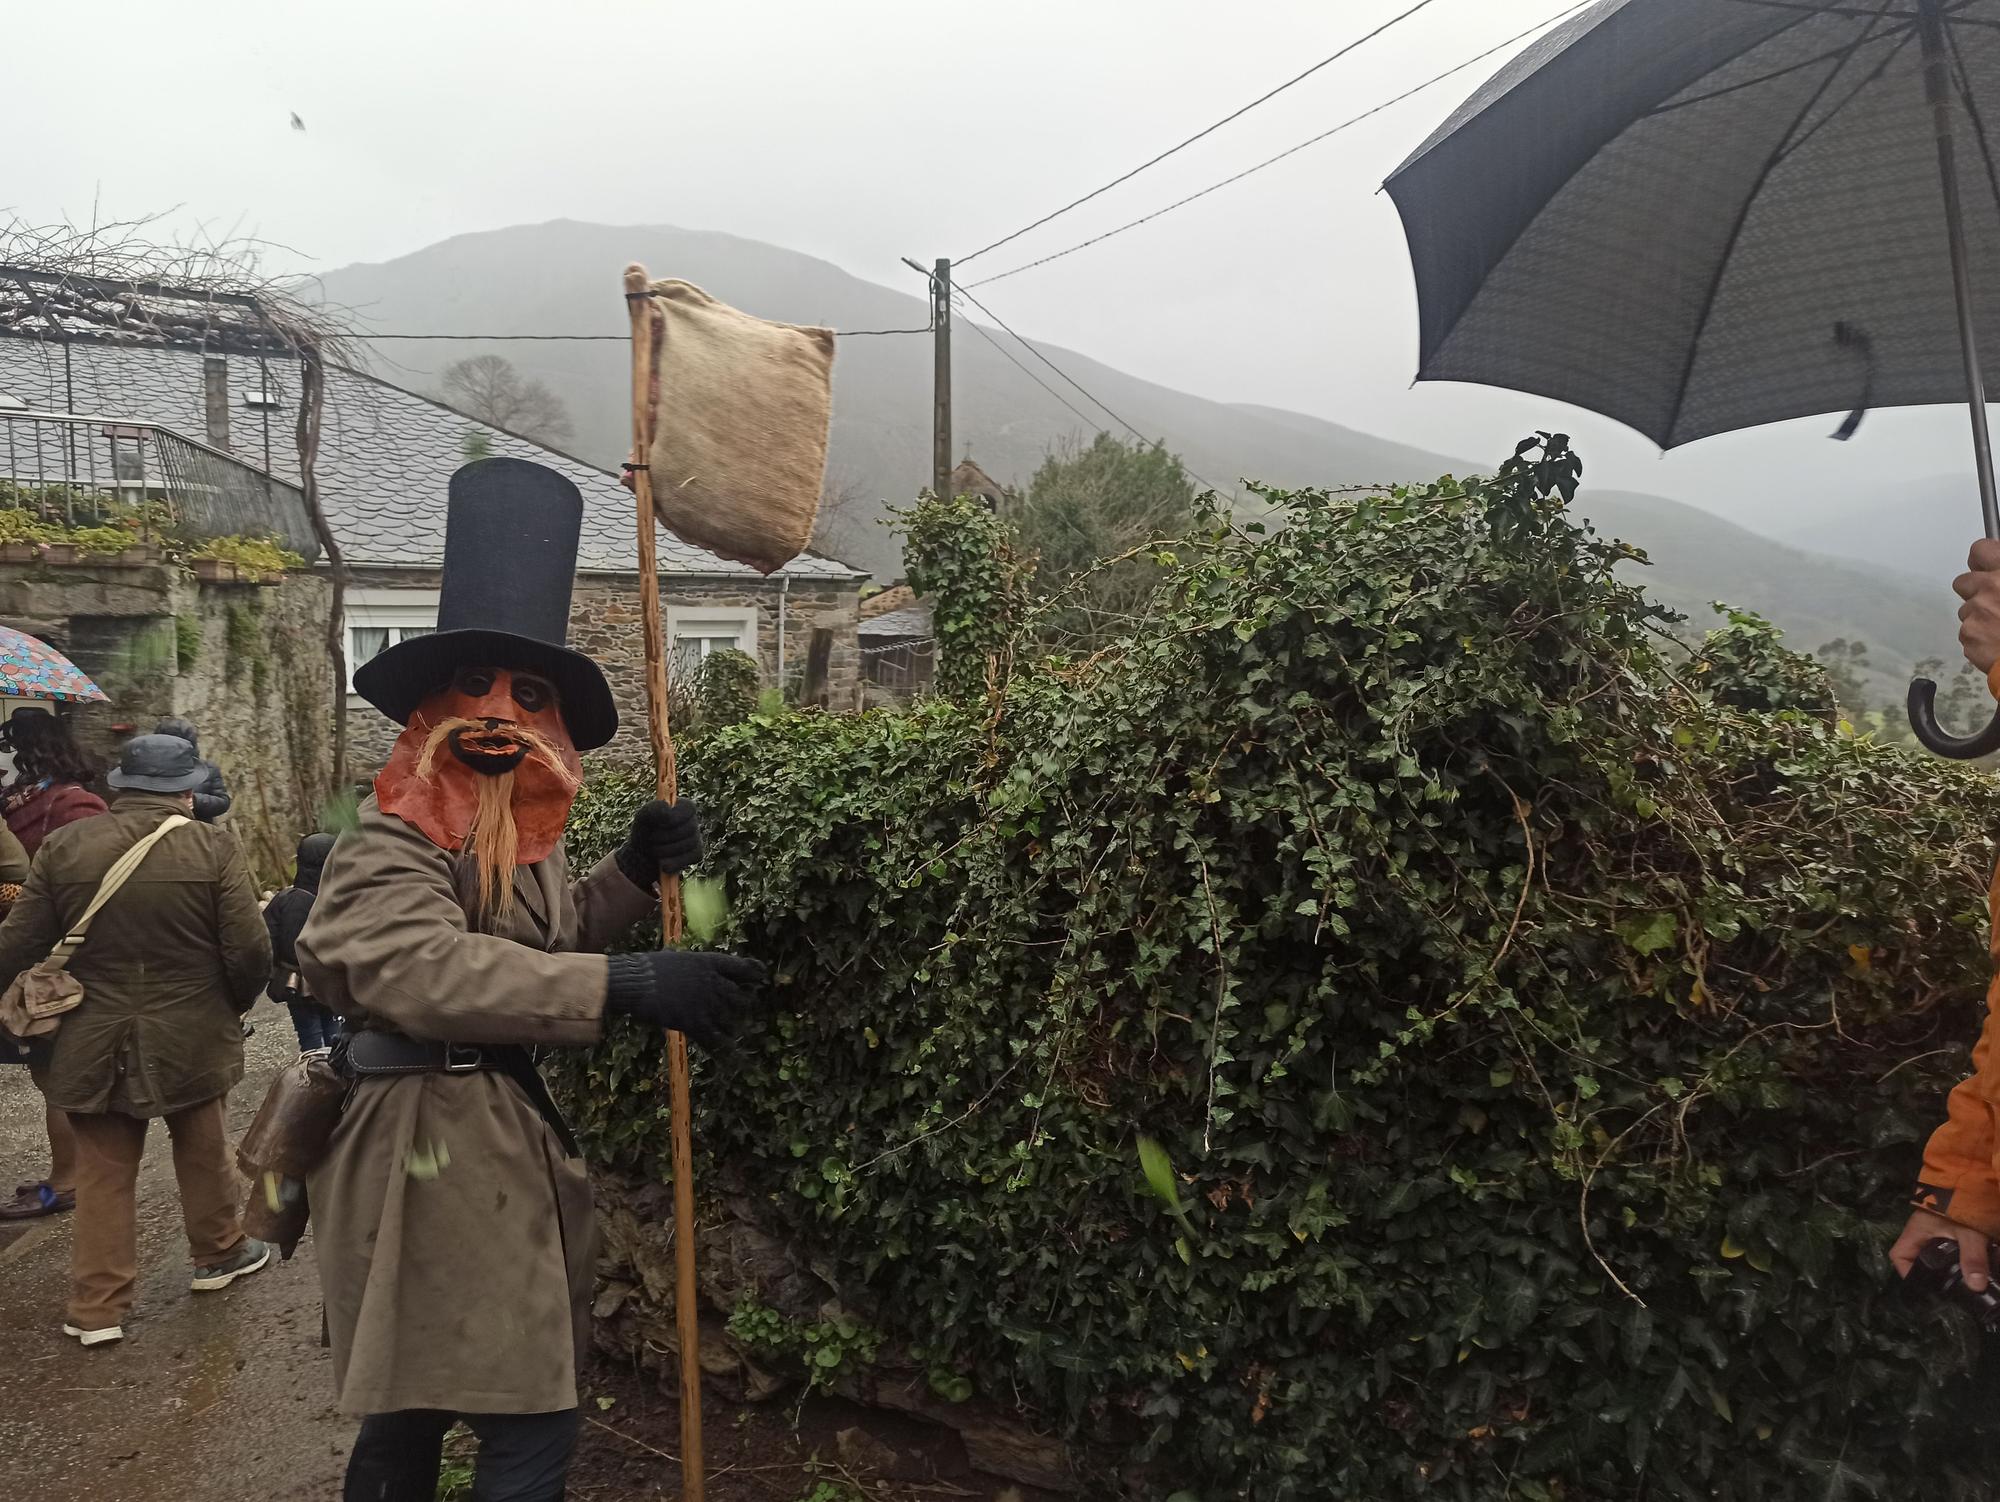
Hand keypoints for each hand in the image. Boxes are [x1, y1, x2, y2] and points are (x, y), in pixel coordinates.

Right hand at [605, 949, 766, 1049]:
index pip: (742, 968)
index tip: (762, 977)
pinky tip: (731, 1057)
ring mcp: (706, 1003)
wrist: (636, 982)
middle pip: (740, 997)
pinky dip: (724, 1049)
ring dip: (733, 1026)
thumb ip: (693, 967)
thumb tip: (694, 970)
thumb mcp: (677, 959)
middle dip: (743, 1004)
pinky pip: (716, 1039)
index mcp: (709, 963)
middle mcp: (714, 983)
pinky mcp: (695, 1022)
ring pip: (731, 1019)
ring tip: (734, 1031)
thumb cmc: (649, 967)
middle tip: (744, 1008)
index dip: (754, 973)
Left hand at [616, 800, 702, 888]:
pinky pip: (694, 856)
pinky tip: (664, 865)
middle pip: (690, 828)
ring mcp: (696, 837)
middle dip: (666, 836)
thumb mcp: (643, 818)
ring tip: (654, 851)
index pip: (689, 808)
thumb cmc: (644, 833)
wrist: (642, 858)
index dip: (675, 817)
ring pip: (690, 843)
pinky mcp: (697, 854)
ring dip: (667, 850)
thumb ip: (654, 809)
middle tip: (651, 839)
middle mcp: (692, 820)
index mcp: (681, 807)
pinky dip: (676, 862)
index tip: (658, 824)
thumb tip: (668, 809)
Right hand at [1890, 1206, 1991, 1289]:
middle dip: (1932, 1274)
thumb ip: (1973, 1257)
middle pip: (1917, 1257)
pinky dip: (1957, 1257)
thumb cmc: (1960, 1202)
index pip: (1899, 1255)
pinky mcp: (1949, 1226)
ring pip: (1934, 1252)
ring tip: (1963, 1279)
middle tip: (1950, 1288)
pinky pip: (1947, 1246)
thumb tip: (1976, 1287)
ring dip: (1947, 1266)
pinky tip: (1972, 1264)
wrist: (1972, 1174)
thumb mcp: (1969, 1232)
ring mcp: (1934, 1228)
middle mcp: (1921, 1231)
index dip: (1906, 1272)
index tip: (1925, 1287)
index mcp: (1916, 1231)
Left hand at [1953, 538, 1999, 672]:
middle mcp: (1989, 588)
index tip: (1986, 567)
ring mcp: (1976, 613)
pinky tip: (1998, 641)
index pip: (1980, 550)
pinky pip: (1968, 632)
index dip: (1982, 560)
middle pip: (1964, 582)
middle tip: (1995, 602)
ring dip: (1980, 616)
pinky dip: (1980, 637)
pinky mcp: (1969, 636)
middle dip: (1976, 591)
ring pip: (1967, 609)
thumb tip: (1999, 573)